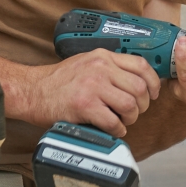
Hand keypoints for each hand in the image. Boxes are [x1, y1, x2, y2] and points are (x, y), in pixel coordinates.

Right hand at [11, 50, 160, 136]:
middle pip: (139, 88)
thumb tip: (135, 81)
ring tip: (122, 122)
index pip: (141, 65)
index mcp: (102, 57)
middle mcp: (99, 68)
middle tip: (134, 112)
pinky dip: (117, 130)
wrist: (32, 91)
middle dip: (143, 105)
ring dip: (130, 118)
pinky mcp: (84, 106)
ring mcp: (92, 86)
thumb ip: (108, 68)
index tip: (153, 94)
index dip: (153, 82)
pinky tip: (111, 130)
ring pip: (130, 105)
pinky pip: (114, 122)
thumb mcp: (86, 63)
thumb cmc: (58, 82)